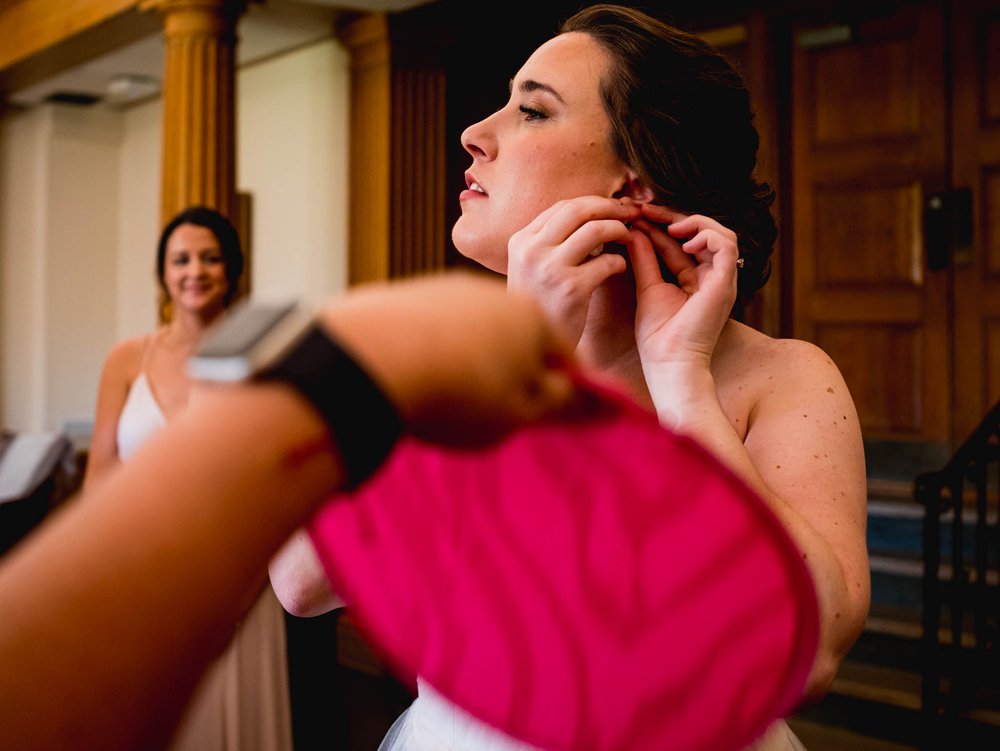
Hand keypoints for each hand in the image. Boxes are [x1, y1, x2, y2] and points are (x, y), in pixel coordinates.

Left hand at [319, 271, 577, 444]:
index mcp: (534, 320)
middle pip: (517, 341)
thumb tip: (604, 405)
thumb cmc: (457, 392)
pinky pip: (432, 331)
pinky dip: (431, 354)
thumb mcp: (519, 413)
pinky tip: (416, 381)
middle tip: (491, 416)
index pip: (567, 357)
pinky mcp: (407, 297)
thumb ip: (561, 406)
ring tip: (446, 402)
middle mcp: (494, 295)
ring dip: (469, 365)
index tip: (552, 418)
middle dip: (511, 377)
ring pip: (473, 335)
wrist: (368, 357)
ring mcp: (447, 291)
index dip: (566, 391)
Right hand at [506, 196, 641, 344]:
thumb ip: (551, 241)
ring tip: (629, 238)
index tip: (611, 208)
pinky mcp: (571, 289)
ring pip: (595, 230)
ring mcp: (549, 269)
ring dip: (618, 230)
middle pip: (578, 210)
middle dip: (610, 207)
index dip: (592, 203)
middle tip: (630, 214)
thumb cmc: (540, 306)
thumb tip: (589, 211)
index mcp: (520, 241)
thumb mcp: (531, 268)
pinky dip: (619, 262)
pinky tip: (620, 268)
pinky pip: (606, 262)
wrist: (534, 347)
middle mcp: (531, 251)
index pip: (561, 206)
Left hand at [626, 205, 739, 369]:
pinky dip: (706, 236)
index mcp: (696, 279)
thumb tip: (634, 231)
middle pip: (703, 233)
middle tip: (645, 208)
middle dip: (674, 216)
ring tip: (667, 227)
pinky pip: (727, 246)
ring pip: (721, 234)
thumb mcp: (647, 287)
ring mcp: (722, 280)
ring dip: (693, 222)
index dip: (662, 224)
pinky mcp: (725, 284)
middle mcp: (713, 278)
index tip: (636, 214)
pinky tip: (682, 243)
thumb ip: (644, 258)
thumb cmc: (658, 336)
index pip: (683, 241)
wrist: (669, 363)